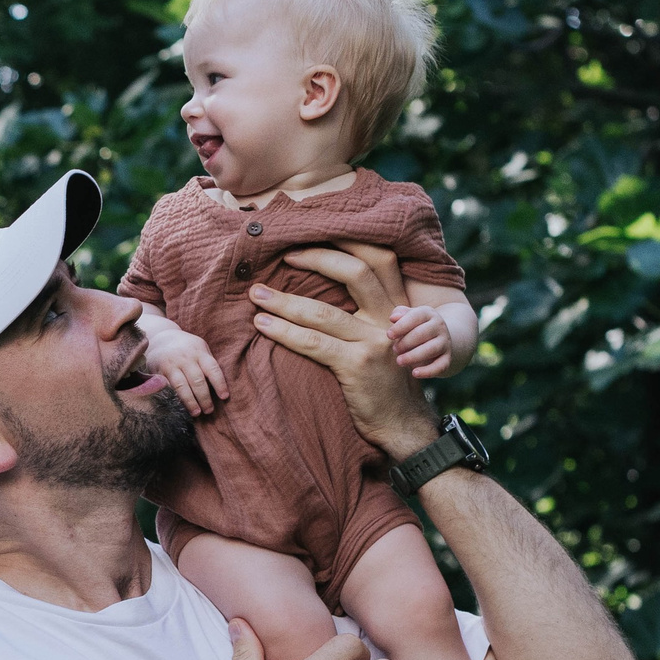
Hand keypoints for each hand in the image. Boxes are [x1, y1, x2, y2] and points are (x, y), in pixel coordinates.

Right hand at [138, 318, 229, 415]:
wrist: (160, 339)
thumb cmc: (186, 349)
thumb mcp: (199, 349)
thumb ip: (207, 364)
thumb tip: (220, 387)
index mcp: (199, 352)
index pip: (212, 369)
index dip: (219, 384)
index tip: (224, 397)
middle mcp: (185, 358)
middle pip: (197, 381)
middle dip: (204, 398)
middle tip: (209, 411)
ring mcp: (171, 364)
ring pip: (181, 386)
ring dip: (190, 402)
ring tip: (196, 413)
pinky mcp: (158, 372)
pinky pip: (167, 388)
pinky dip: (174, 399)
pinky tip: (179, 408)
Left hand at [249, 248, 438, 459]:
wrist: (403, 423)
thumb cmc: (384, 381)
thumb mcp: (381, 340)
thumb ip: (363, 314)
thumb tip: (317, 291)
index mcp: (397, 307)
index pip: (380, 259)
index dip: (349, 240)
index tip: (317, 235)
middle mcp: (391, 318)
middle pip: (355, 272)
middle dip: (315, 258)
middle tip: (282, 256)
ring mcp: (376, 341)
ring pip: (323, 311)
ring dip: (284, 301)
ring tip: (256, 295)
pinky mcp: (358, 365)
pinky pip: (314, 342)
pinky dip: (284, 332)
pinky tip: (263, 325)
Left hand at [389, 304, 452, 377]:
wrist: (439, 337)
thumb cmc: (415, 326)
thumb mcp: (409, 316)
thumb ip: (400, 314)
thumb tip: (393, 318)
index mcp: (428, 314)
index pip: (416, 316)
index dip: (401, 326)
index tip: (389, 335)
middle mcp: (439, 326)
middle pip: (422, 333)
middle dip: (406, 342)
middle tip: (395, 349)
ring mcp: (445, 342)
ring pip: (431, 349)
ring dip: (413, 356)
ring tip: (399, 361)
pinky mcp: (447, 358)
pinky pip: (440, 366)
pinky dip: (428, 371)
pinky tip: (414, 373)